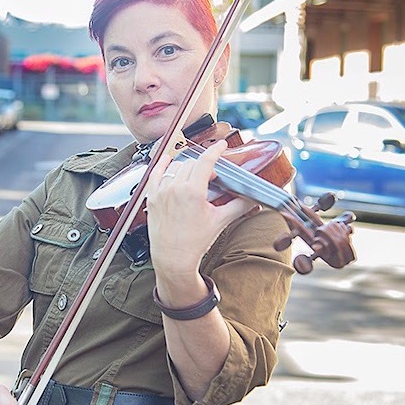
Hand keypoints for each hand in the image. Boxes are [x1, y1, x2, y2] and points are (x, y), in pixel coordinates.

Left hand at [147, 139, 257, 275]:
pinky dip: (163, 164)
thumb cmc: (194, 242)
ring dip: (187, 167)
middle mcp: (175, 188)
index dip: (215, 150)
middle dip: (204, 166)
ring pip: (175, 167)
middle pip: (192, 163)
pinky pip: (155, 173)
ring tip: (195, 177)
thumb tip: (253, 199)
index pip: (206, 161)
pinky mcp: (152, 197)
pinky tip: (167, 159)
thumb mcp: (220, 221)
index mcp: (192, 192)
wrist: (173, 258)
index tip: (221, 145)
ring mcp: (161, 192)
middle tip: (212, 176)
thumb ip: (239, 206)